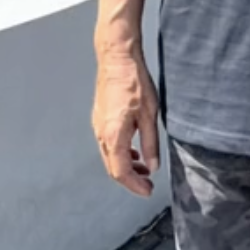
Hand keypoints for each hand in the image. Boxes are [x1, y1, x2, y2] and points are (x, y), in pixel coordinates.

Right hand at [93, 46, 159, 196]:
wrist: (117, 58)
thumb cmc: (135, 83)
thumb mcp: (149, 114)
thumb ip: (150, 143)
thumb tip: (152, 166)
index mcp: (113, 136)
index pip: (121, 172)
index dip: (134, 185)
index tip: (148, 191)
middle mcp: (101, 134)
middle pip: (112, 167)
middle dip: (130, 179)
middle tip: (147, 183)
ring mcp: (98, 125)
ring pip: (109, 156)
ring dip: (125, 166)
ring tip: (144, 168)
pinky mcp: (99, 117)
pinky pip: (107, 144)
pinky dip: (120, 153)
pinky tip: (133, 149)